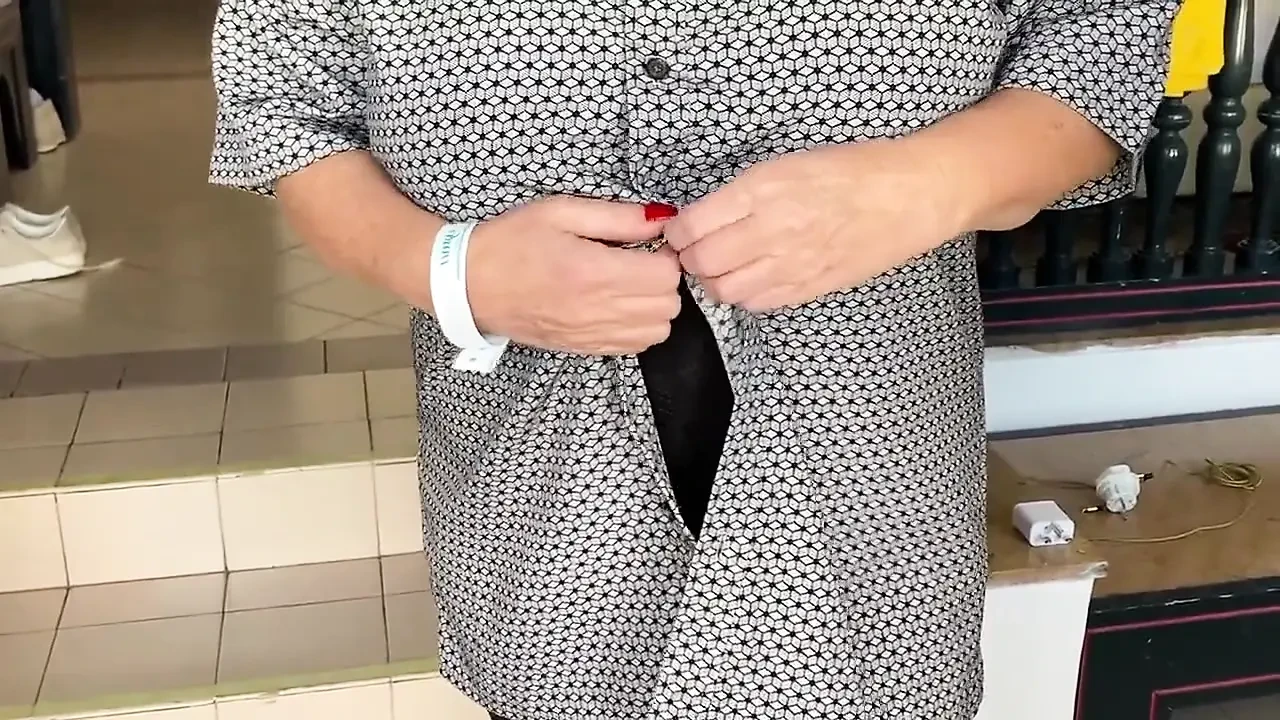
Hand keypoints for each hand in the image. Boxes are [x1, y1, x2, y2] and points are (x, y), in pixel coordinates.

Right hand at [465, 196, 682, 354]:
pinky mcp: (582, 348)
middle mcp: (596, 310)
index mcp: (593, 272)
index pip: (666, 275)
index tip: (650, 243)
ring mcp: (590, 334)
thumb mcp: (560, 212)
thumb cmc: (509, 242)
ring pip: (657, 331)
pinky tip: (617, 305)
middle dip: (662, 280)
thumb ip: (617, 217)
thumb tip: (661, 220)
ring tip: (630, 284)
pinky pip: (634, 346)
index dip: (666, 255)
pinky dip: (638, 327)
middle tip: (640, 261)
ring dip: (654, 306)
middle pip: (668, 305)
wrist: (466, 285)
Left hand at [663, 139, 965, 311]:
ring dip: (715, 280)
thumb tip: (699, 217)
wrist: (910, 193)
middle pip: (703, 262)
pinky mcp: (810, 287)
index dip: (676, 232)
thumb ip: (741, 193)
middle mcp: (773, 228)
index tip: (678, 229)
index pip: (693, 225)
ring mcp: (792, 263)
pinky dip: (745, 294)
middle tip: (696, 249)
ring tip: (724, 265)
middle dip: (690, 258)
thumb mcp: (786, 163)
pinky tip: (754, 276)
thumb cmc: (852, 170)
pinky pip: (758, 303)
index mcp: (763, 188)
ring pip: (725, 290)